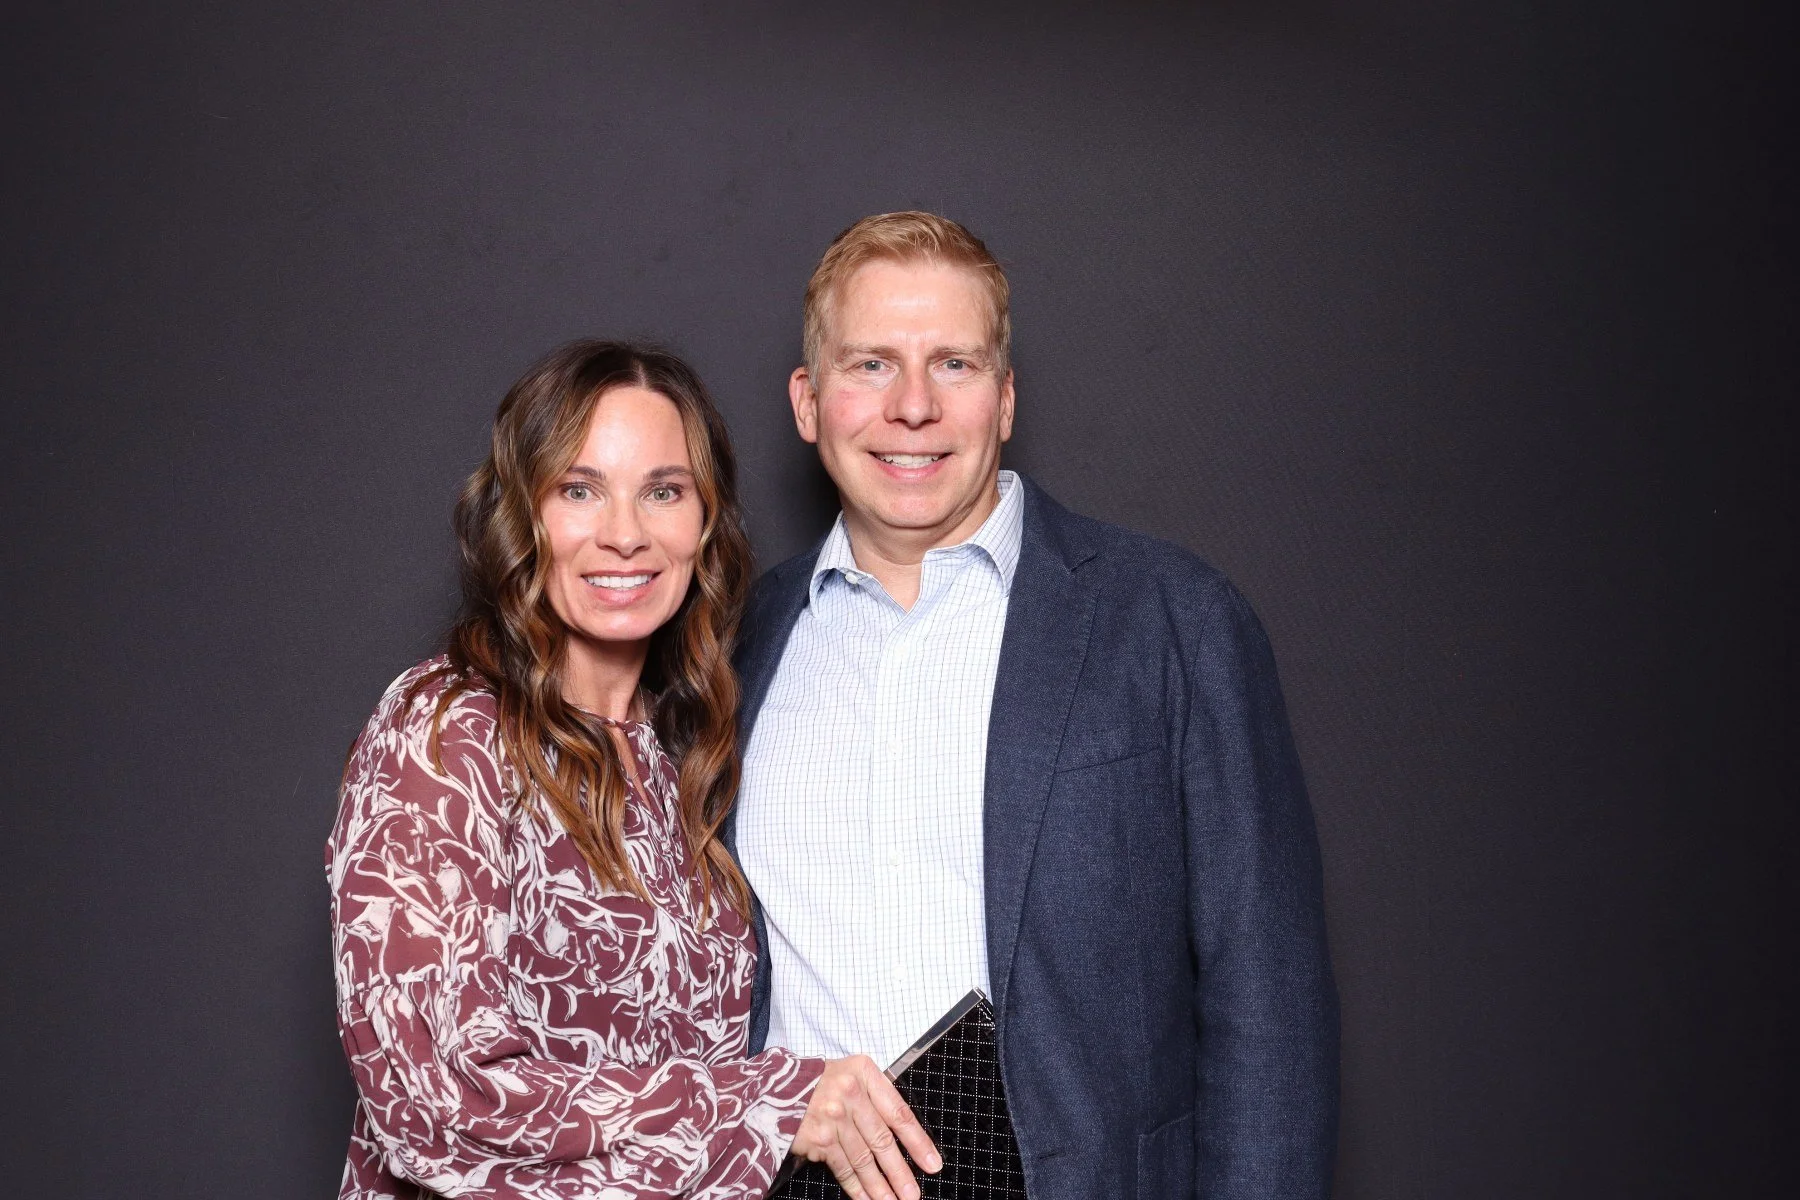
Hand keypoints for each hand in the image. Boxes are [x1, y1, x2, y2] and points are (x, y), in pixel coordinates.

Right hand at [789, 1054, 941, 1199]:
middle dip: (901, 1173)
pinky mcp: (819, 1139)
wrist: (776, 1089)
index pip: (898, 1112)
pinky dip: (857, 1187)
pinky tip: (867, 1199)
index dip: (918, 1142)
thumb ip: (875, 1097)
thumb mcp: (851, 1075)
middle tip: (913, 1194)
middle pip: (883, 1140)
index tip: (932, 1164)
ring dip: (881, 1187)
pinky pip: (844, 1168)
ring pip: (864, 1159)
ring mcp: (833, 1117)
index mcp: (864, 1073)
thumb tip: (902, 1135)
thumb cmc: (820, 1083)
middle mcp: (851, 1094)